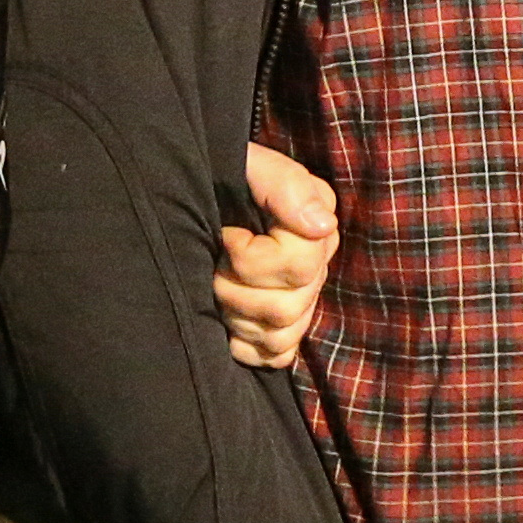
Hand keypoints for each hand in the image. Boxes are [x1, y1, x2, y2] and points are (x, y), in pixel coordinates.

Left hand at [219, 142, 339, 367]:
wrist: (202, 194)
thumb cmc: (221, 178)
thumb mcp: (250, 166)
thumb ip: (285, 186)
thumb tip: (320, 226)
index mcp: (316, 229)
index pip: (300, 267)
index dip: (251, 258)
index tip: (227, 234)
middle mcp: (316, 267)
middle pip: (288, 309)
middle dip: (236, 290)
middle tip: (215, 264)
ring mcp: (300, 300)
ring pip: (281, 336)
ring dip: (238, 317)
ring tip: (217, 290)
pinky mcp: (280, 328)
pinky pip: (277, 356)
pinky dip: (248, 346)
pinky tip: (229, 325)